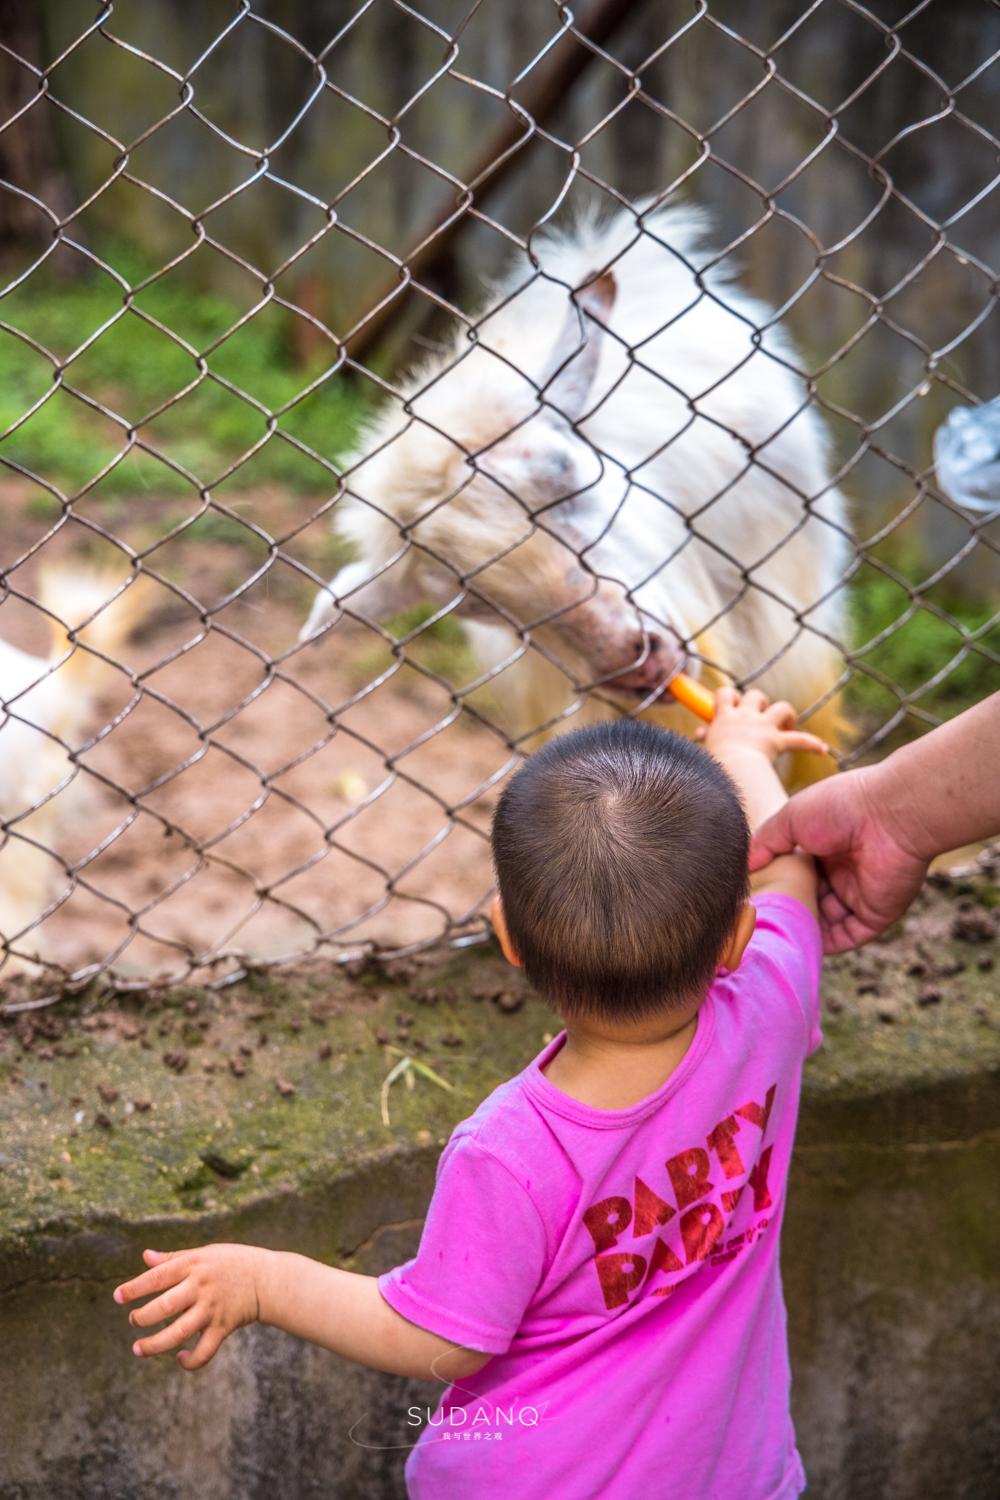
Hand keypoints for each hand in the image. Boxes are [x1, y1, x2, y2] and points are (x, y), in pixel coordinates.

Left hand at [114, 1244, 264, 1370]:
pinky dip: (190, 1361)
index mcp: (193, 1265)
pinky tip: (180, 1358)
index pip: (158, 1276)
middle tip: (133, 1320)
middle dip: (142, 1317)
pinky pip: (203, 1351)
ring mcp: (212, 1309)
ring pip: (179, 1332)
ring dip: (155, 1344)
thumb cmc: (231, 1263)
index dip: (135, 1287)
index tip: (117, 1297)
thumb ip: (173, 1258)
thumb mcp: (203, 1253)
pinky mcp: (223, 1327)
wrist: (267, 1279)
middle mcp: (200, 1286)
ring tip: (139, 1349)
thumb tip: (145, 1257)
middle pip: (164, 1306)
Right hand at [697, 687, 828, 764]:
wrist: (730, 769)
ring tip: (786, 724)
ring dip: (785, 714)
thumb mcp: (706, 747)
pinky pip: (799, 740)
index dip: (728, 696)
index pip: (724, 693)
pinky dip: (811, 744)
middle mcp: (745, 716)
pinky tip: (822, 749)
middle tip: (758, 716)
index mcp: (724, 717)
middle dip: (759, 702)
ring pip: (780, 708)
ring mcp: (763, 727)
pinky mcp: (776, 740)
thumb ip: (705, 737)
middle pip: (755, 696)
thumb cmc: (713, 761)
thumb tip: (699, 734)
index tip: (730, 703)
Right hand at [749, 766, 930, 952]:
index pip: (795, 874)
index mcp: (823, 846)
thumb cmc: (841, 807)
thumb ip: (765, 842)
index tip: (752, 899)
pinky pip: (847, 937)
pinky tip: (800, 946)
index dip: (776, 885)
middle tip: (759, 924)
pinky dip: (826, 945)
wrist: (890, 814)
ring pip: (825, 922)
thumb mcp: (790, 818)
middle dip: (788, 912)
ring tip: (774, 939)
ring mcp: (858, 894)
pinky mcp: (875, 914)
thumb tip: (743, 866)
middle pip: (809, 900)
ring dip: (803, 931)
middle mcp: (840, 871)